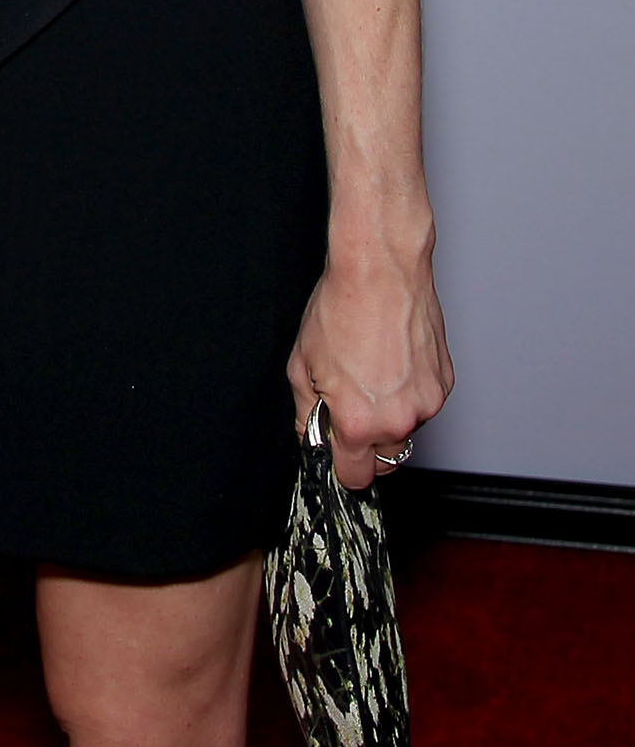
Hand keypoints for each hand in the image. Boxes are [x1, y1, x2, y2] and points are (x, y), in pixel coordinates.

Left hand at [289, 249, 454, 491]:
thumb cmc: (342, 308)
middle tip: (350, 408)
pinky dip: (408, 393)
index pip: (355, 477)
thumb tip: (313, 435)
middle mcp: (399, 418)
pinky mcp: (444, 382)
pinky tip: (391, 361)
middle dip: (366, 443)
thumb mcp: (302, 365)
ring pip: (405, 429)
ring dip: (389, 416)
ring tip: (371, 373)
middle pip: (384, 459)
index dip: (341, 467)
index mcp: (360, 422)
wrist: (380, 269)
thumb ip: (307, 414)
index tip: (336, 454)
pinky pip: (423, 403)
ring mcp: (427, 401)